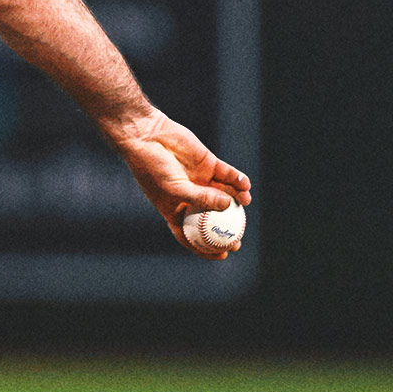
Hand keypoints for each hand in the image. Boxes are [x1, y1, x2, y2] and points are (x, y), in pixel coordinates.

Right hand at [111, 111, 252, 259]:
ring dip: (237, 199)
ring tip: (245, 201)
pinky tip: (244, 185)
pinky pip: (227, 174)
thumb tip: (228, 206)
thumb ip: (202, 199)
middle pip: (214, 217)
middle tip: (241, 236)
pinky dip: (238, 180)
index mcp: (175, 209)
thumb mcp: (175, 190)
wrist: (147, 137)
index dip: (207, 247)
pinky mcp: (208, 163)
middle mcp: (190, 197)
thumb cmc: (152, 168)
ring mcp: (200, 180)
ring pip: (225, 193)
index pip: (192, 234)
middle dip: (229, 228)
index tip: (223, 254)